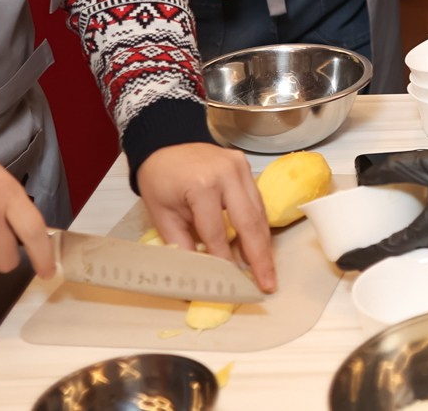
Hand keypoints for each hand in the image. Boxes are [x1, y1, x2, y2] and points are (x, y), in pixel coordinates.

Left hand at [137, 142, 277, 291]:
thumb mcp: (162, 215)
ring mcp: (239, 167)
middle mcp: (226, 174)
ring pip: (258, 211)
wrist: (163, 144)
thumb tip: (196, 278)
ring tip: (267, 271)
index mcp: (201, 186)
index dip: (225, 260)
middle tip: (267, 284)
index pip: (217, 232)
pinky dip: (259, 224)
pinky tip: (261, 245)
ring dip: (264, 243)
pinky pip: (256, 200)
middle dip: (259, 257)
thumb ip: (181, 246)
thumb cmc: (160, 181)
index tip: (232, 284)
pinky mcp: (245, 165)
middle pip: (248, 222)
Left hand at [336, 93, 427, 271]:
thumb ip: (392, 170)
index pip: (392, 249)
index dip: (365, 256)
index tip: (344, 262)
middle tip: (363, 250)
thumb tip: (366, 177)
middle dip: (385, 254)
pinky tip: (422, 223)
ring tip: (389, 238)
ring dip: (409, 244)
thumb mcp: (426, 163)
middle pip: (411, 253)